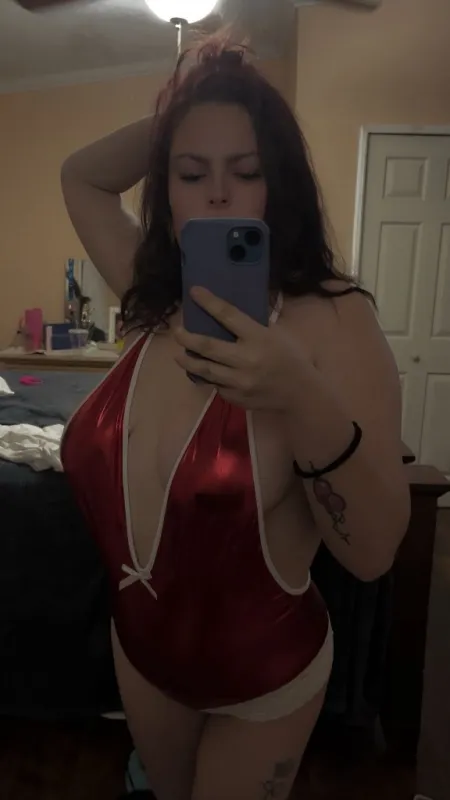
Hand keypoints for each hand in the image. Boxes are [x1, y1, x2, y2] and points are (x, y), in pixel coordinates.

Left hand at [174, 287, 312, 409]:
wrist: (300, 394)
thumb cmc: (291, 358)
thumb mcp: (278, 335)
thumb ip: (254, 327)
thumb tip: (228, 316)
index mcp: (259, 338)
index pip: (228, 315)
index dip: (209, 303)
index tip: (194, 292)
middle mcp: (246, 360)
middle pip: (207, 346)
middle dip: (187, 337)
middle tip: (177, 331)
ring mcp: (239, 382)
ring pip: (205, 370)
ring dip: (188, 360)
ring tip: (179, 354)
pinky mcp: (236, 398)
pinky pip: (216, 385)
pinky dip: (209, 377)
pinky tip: (204, 372)